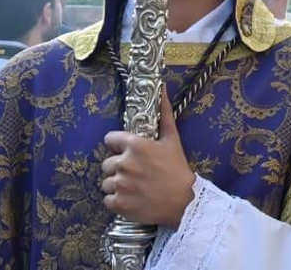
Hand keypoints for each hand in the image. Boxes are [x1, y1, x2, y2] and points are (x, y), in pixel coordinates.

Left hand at [101, 88, 196, 228]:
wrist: (184, 201)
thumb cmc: (177, 168)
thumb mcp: (172, 139)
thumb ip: (164, 113)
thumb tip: (161, 88)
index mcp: (135, 145)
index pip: (110, 139)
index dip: (119, 145)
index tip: (129, 152)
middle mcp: (123, 163)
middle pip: (107, 163)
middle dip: (119, 167)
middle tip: (137, 172)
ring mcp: (119, 184)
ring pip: (106, 182)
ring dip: (118, 185)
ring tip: (135, 187)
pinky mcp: (117, 203)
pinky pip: (107, 199)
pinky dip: (118, 200)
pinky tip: (132, 198)